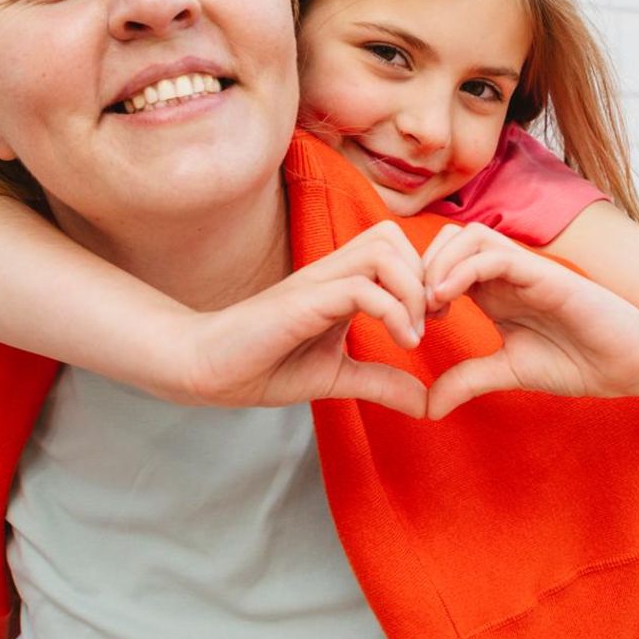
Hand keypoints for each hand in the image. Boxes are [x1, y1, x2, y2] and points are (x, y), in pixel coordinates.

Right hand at [180, 222, 428, 417]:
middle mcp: (329, 273)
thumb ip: (380, 382)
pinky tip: (401, 344)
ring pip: (381, 250)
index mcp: (338, 282)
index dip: (423, 276)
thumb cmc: (262, 367)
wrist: (206, 369)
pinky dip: (393, 312)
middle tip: (429, 323)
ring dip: (411, 290)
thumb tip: (426, 403)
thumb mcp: (336, 377)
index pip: (393, 246)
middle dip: (423, 276)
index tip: (432, 323)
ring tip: (413, 334)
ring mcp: (315, 283)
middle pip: (391, 235)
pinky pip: (360, 288)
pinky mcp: (303, 302)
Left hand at [421, 224, 638, 419]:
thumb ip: (468, 380)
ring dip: (437, 264)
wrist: (627, 363)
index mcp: (494, 290)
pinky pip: (494, 255)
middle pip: (447, 238)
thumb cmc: (576, 360)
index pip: (442, 261)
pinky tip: (447, 299)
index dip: (416, 284)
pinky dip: (463, 269)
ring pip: (467, 236)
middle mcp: (505, 272)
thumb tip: (427, 407)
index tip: (408, 324)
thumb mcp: (507, 372)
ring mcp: (524, 269)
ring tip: (429, 305)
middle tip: (413, 311)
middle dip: (420, 268)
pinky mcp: (544, 273)